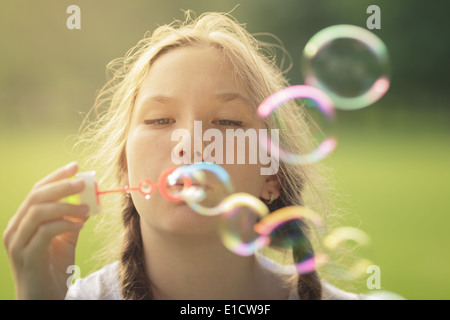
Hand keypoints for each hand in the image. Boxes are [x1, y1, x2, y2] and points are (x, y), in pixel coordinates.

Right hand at [3, 162, 89, 298]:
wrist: (43, 300)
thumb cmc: (53, 268)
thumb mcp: (65, 239)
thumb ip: (71, 219)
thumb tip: (87, 200)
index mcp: (23, 221)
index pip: (37, 191)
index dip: (55, 177)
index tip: (75, 166)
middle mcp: (15, 229)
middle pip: (36, 197)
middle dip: (61, 186)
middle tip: (83, 182)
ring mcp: (18, 243)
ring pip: (38, 212)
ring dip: (65, 205)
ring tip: (86, 209)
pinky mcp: (27, 257)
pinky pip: (44, 232)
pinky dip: (64, 224)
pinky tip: (80, 224)